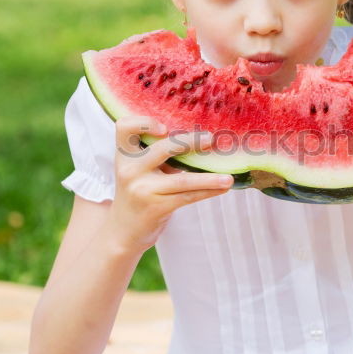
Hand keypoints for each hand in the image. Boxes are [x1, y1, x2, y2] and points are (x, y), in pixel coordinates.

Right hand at [110, 117, 233, 253]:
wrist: (124, 230)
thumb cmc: (140, 192)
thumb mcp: (142, 170)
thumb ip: (161, 154)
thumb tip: (203, 138)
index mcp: (125, 155)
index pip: (124, 127)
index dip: (143, 123)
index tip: (165, 128)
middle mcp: (130, 170)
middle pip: (162, 148)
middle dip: (190, 142)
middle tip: (211, 140)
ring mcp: (142, 190)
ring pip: (182, 179)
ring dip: (209, 178)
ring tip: (229, 177)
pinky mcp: (156, 207)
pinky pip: (188, 197)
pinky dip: (208, 191)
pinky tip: (223, 188)